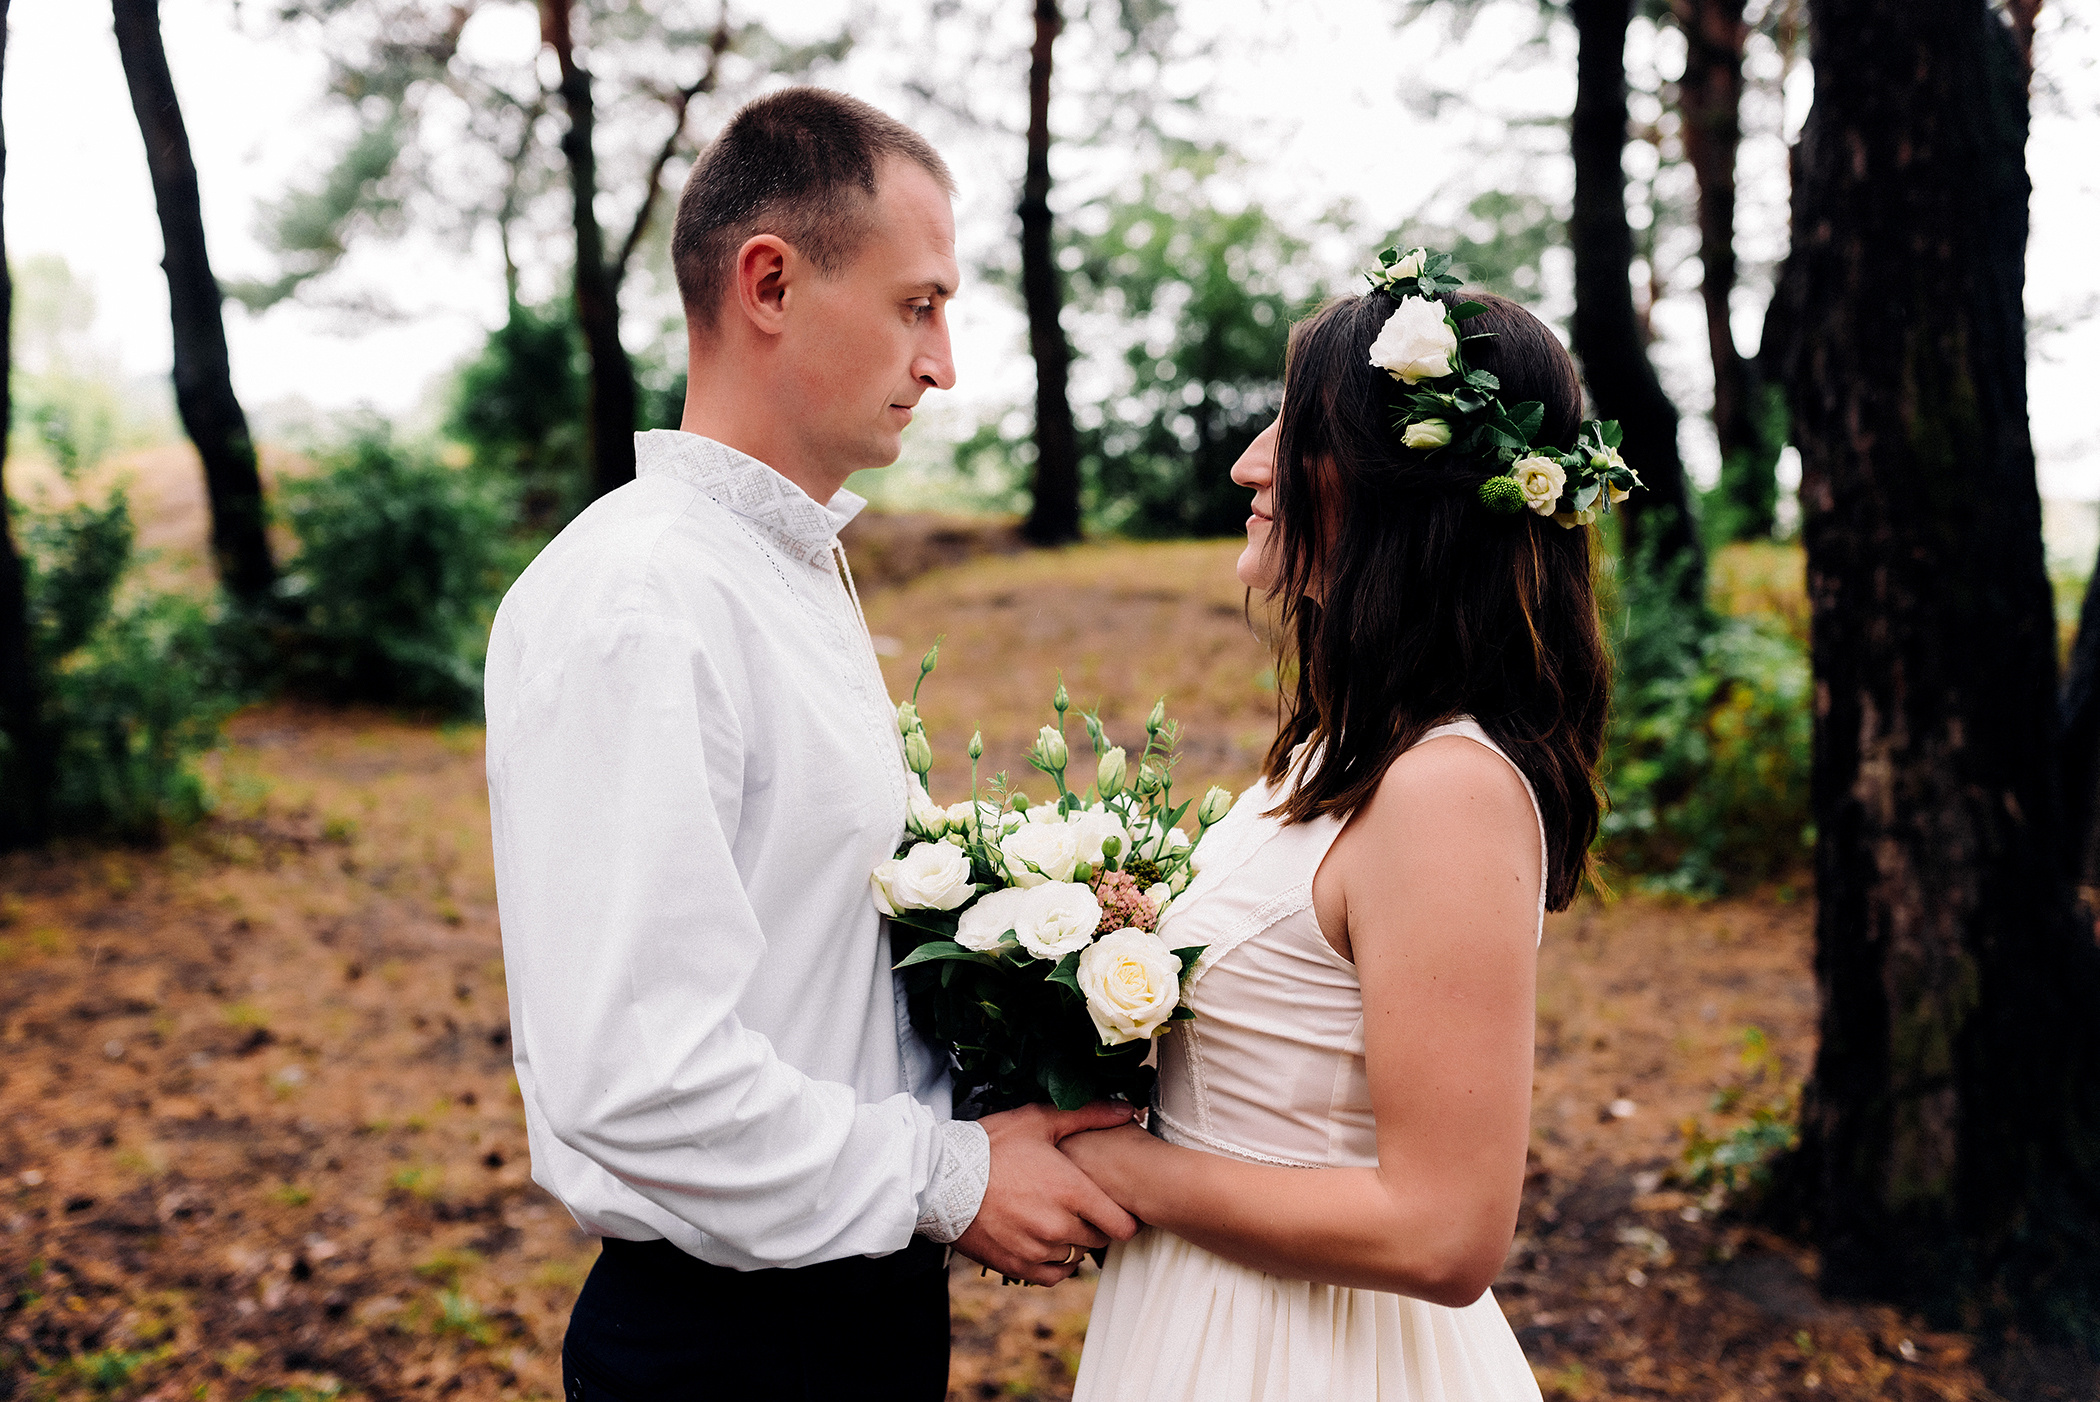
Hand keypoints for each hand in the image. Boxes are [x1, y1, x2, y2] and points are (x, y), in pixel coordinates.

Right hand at [951, 1101, 1141, 1285]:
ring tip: (1056, 1220)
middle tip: (1080, 1208)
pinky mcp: (1017, 1267)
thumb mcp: (1038, 1121)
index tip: (1114, 1208)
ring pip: (1076, 1256)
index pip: (1122, 1225)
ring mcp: (1038, 1249)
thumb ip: (1087, 1115)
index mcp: (1072, 1191)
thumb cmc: (991, 1147)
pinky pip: (1054, 1276)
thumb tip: (1128, 1109)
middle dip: (1095, 1225)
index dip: (1123, 1217)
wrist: (941, 1179)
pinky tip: (1045, 1242)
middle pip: (1099, 1240)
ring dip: (1072, 1242)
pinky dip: (1055, 1263)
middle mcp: (1059, 1225)